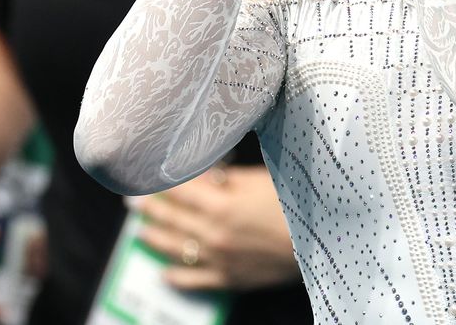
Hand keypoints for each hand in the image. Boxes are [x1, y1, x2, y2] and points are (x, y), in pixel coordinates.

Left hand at [136, 165, 299, 290]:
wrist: (322, 239)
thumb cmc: (296, 202)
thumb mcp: (261, 179)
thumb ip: (227, 178)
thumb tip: (201, 174)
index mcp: (222, 204)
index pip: (178, 192)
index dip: (158, 185)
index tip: (142, 180)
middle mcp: (214, 233)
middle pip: (173, 219)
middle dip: (150, 209)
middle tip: (132, 203)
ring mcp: (220, 259)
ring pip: (176, 249)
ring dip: (155, 238)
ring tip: (140, 232)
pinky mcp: (231, 278)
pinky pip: (195, 280)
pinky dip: (176, 277)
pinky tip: (163, 272)